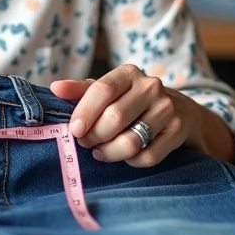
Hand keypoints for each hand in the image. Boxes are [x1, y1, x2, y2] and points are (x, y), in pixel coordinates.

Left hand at [49, 64, 201, 166]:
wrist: (178, 110)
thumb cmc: (130, 101)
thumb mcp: (108, 92)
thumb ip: (81, 91)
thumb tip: (56, 88)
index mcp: (129, 73)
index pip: (103, 89)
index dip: (85, 112)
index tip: (74, 130)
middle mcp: (151, 86)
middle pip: (115, 117)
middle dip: (95, 136)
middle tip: (86, 143)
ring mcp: (168, 108)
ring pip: (131, 141)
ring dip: (110, 153)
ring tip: (101, 151)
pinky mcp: (179, 130)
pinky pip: (147, 156)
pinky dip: (131, 161)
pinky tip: (125, 156)